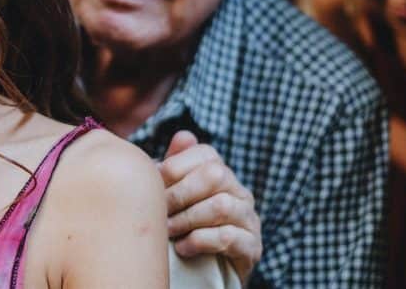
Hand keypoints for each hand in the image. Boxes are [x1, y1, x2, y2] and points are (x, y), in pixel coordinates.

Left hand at [159, 130, 262, 282]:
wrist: (205, 269)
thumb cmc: (184, 224)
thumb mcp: (176, 194)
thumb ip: (176, 165)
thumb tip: (184, 136)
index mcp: (222, 173)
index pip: (205, 154)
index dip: (174, 168)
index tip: (153, 187)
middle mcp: (240, 191)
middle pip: (215, 176)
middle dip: (180, 193)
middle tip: (159, 212)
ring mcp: (249, 219)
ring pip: (221, 206)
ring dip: (187, 219)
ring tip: (168, 231)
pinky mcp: (252, 247)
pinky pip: (228, 237)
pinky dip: (199, 241)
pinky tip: (182, 249)